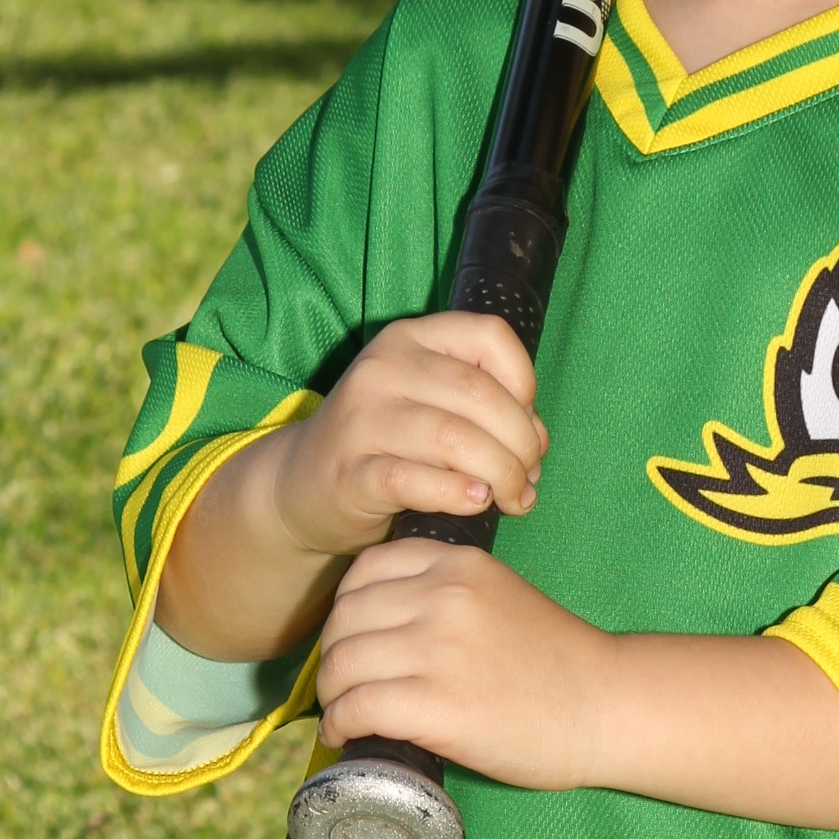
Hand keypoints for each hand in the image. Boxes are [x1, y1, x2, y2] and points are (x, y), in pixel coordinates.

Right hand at [154, 312, 544, 666]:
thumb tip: (536, 440)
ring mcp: (361, 418)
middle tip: (529, 480)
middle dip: (521, 444)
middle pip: (481, 395)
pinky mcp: (351, 472)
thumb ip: (484, 409)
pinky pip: (417, 480)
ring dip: (501, 475)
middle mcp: (382, 368)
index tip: (528, 426)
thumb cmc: (387, 445)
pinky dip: (457, 493)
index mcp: (410, 339)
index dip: (525, 384)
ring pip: (456, 439)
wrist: (301, 487)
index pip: (490, 336)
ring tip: (513, 499)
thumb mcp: (430, 405)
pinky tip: (475, 502)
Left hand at [317, 539, 605, 786]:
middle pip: (345, 618)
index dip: (346, 609)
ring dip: (331, 693)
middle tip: (343, 683)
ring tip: (342, 711)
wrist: (607, 705)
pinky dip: (340, 723)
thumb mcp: (500, 595)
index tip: (354, 639)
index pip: (366, 570)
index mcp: (458, 564)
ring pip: (342, 663)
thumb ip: (449, 593)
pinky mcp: (437, 706)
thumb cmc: (557, 660)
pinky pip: (358, 707)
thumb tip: (385, 623)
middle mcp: (443, 598)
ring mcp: (438, 651)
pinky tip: (346, 733)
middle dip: (333, 654)